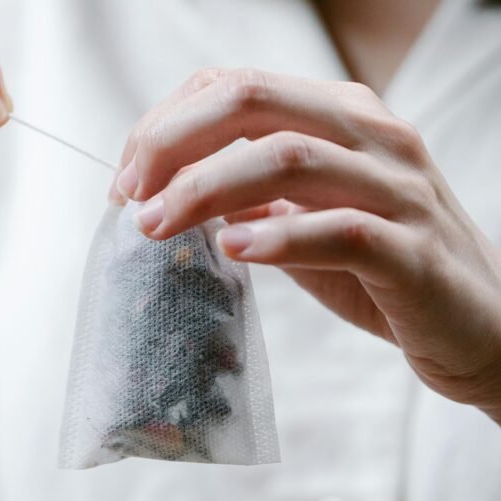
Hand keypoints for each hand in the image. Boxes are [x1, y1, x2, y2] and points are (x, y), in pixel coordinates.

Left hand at [113, 68, 500, 421]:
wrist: (479, 324)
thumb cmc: (380, 267)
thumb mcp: (302, 219)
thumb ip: (247, 197)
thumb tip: (164, 195)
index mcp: (340, 116)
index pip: (235, 86)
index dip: (166, 125)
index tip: (125, 179)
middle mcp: (372, 137)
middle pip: (253, 103)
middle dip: (171, 144)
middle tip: (126, 196)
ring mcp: (398, 191)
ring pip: (290, 158)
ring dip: (204, 190)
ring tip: (154, 226)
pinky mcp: (414, 253)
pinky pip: (343, 231)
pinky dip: (279, 236)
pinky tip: (233, 249)